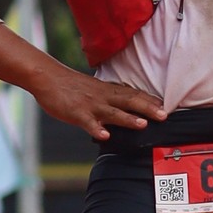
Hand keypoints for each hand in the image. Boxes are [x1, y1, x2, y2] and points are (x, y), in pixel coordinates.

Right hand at [0, 23, 161, 144]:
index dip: (149, 101)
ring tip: (142, 125)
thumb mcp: (93, 89)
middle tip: (164, 116)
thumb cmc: (70, 85)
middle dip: (147, 109)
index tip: (166, 107)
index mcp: (107, 91)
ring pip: (112, 112)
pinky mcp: (76, 113)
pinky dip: (96, 129)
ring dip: (127, 118)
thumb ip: (108, 98)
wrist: (47, 77)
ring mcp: (89, 105)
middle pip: (128, 101)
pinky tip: (104, 136)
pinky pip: (87, 122)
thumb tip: (123, 106)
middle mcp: (102, 97)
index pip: (132, 94)